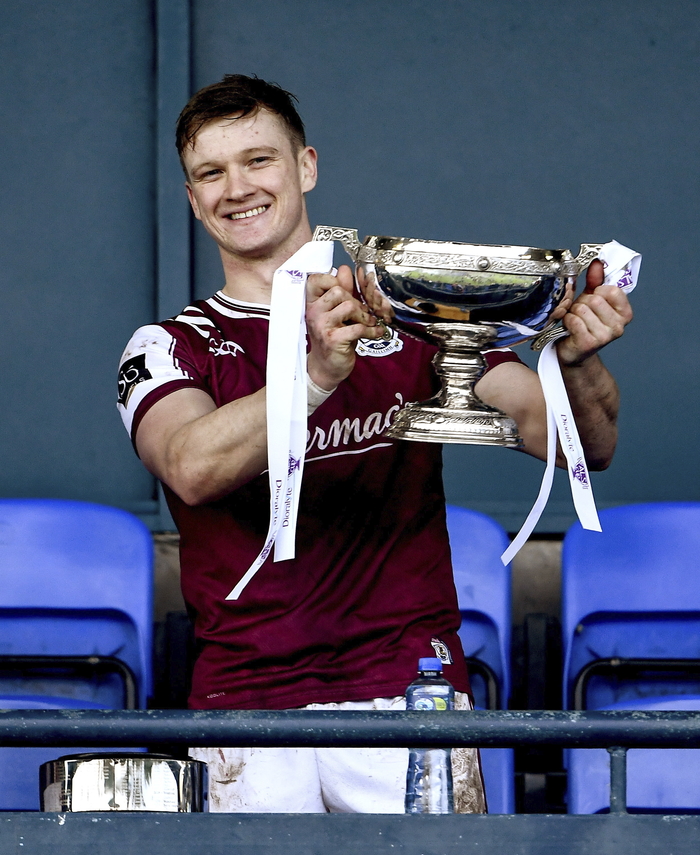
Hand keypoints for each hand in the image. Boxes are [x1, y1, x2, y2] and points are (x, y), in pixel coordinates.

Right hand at [305, 265, 385, 389]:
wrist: (326, 367)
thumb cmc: (332, 337)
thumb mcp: (336, 312)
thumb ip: (342, 291)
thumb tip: (345, 268)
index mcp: (310, 303)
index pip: (316, 279)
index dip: (333, 280)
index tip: (345, 291)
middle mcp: (313, 312)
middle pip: (339, 291)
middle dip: (356, 302)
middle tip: (361, 314)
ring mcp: (321, 326)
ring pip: (349, 306)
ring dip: (364, 315)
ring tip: (367, 323)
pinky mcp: (333, 339)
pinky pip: (358, 327)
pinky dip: (371, 330)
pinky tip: (376, 333)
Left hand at [555, 260, 633, 365]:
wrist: (574, 351)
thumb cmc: (584, 324)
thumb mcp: (592, 300)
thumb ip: (596, 281)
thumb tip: (598, 262)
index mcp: (625, 313)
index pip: (612, 290)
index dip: (597, 291)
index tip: (593, 299)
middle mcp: (619, 326)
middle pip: (595, 299)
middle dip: (582, 303)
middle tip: (580, 313)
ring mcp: (605, 336)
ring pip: (582, 309)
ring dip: (573, 313)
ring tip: (575, 321)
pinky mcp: (589, 343)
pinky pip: (573, 320)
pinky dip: (567, 321)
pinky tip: (569, 328)